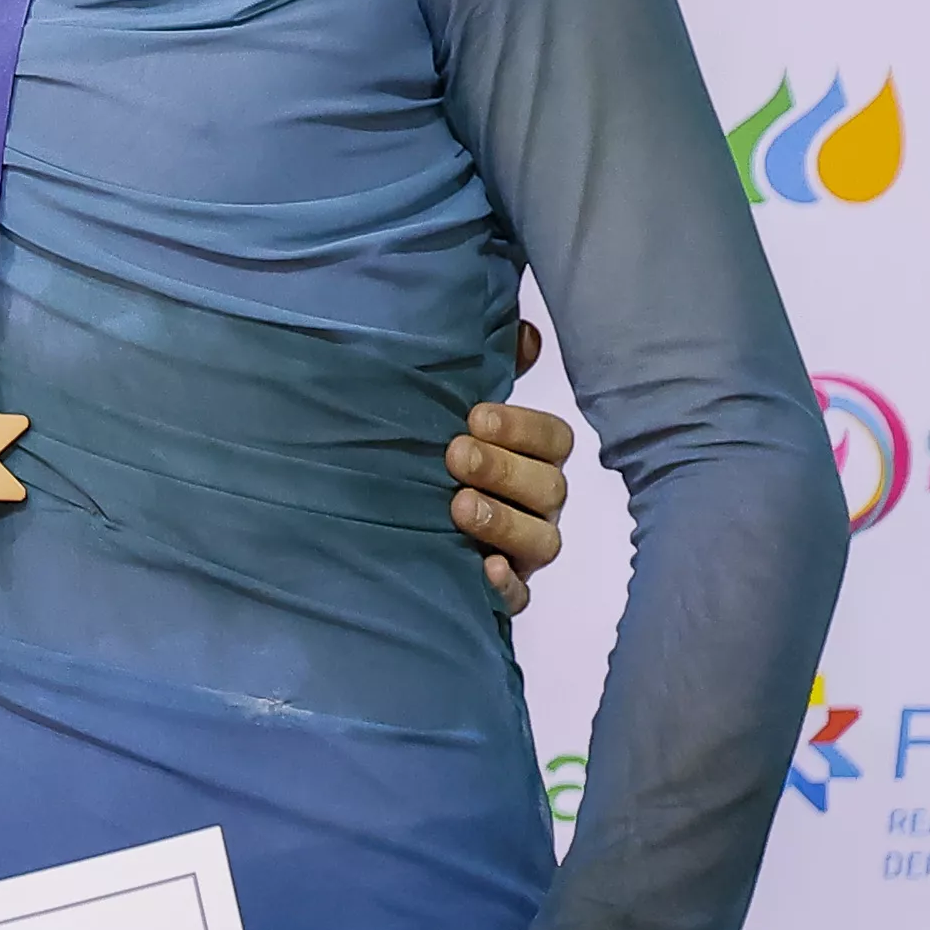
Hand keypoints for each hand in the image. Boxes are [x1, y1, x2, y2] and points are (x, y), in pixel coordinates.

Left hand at [447, 318, 575, 618]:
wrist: (375, 520)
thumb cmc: (424, 452)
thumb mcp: (442, 408)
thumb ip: (484, 370)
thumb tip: (526, 334)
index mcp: (532, 456)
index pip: (554, 438)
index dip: (523, 427)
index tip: (476, 416)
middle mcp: (537, 503)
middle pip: (550, 487)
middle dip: (504, 469)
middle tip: (455, 454)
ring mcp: (523, 551)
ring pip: (543, 540)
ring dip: (504, 521)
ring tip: (459, 505)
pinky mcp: (502, 591)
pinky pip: (520, 595)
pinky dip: (506, 585)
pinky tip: (482, 568)